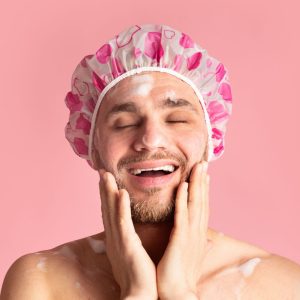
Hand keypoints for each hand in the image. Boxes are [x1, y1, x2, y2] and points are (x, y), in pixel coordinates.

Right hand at [99, 171, 157, 299]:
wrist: (141, 296)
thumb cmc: (139, 277)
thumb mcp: (131, 255)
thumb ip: (129, 241)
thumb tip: (130, 234)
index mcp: (117, 239)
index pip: (110, 213)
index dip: (106, 196)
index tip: (106, 180)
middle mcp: (114, 238)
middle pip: (107, 209)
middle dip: (103, 189)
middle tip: (101, 171)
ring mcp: (119, 241)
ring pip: (112, 212)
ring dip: (108, 192)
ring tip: (106, 175)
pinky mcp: (127, 246)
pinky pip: (123, 223)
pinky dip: (121, 207)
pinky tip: (121, 193)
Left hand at [156, 161, 212, 299]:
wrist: (177, 294)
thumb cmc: (181, 274)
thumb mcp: (189, 254)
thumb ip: (194, 241)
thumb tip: (203, 238)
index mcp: (197, 234)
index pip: (201, 207)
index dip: (203, 189)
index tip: (203, 174)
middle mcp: (197, 231)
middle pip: (201, 201)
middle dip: (203, 181)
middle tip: (203, 163)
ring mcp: (190, 235)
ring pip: (195, 204)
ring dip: (197, 184)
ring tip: (198, 167)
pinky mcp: (180, 240)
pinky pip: (182, 216)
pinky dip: (183, 200)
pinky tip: (183, 186)